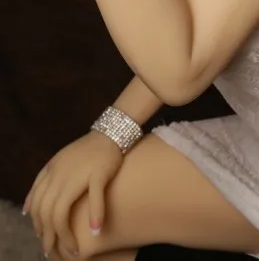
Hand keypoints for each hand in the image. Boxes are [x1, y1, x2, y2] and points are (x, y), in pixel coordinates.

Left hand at [23, 131, 123, 258]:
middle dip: (49, 236)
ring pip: (63, 209)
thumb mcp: (57, 164)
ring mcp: (79, 173)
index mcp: (50, 172)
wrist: (110, 133)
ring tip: (72, 249)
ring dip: (66, 234)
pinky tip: (96, 229)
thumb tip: (26, 210)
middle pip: (47, 212)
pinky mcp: (99, 172)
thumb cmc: (85, 152)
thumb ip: (41, 184)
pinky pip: (95, 196)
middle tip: (55, 251)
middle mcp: (60, 174)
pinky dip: (95, 214)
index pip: (37, 206)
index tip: (46, 239)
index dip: (39, 226)